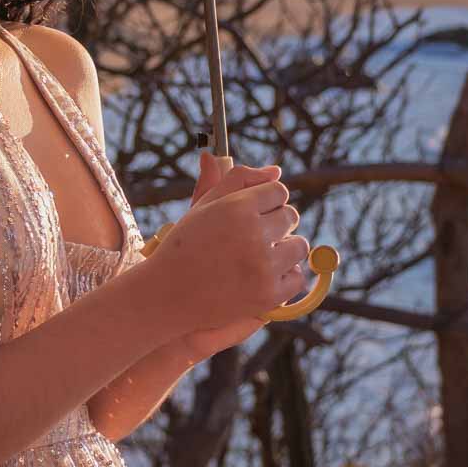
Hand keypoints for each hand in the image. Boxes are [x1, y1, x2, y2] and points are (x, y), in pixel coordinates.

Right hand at [173, 151, 288, 362]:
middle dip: (275, 223)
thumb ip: (239, 179)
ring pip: (299, 245)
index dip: (267, 201)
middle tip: (252, 236)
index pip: (279, 191)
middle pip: (291, 216)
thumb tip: (276, 171)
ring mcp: (264, 267)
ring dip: (285, 248)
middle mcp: (254, 234)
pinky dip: (285, 276)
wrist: (168, 294)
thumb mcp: (205, 204)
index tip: (253, 213)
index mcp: (238, 207)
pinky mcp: (269, 295)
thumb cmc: (187, 244)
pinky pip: (298, 277)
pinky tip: (264, 275)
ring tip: (260, 255)